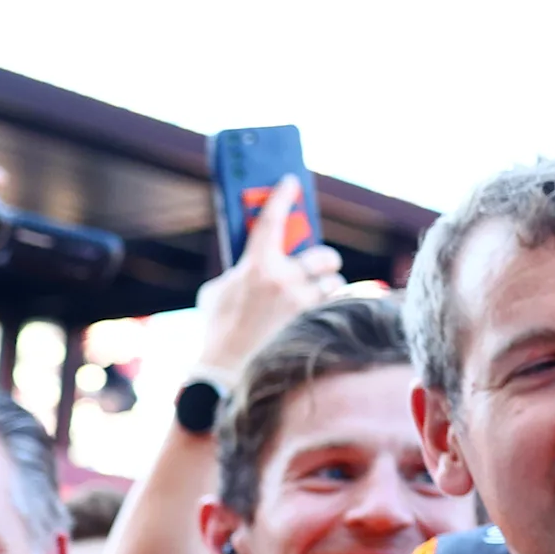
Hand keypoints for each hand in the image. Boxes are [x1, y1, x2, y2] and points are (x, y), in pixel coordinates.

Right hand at [188, 175, 343, 380]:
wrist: (227, 372)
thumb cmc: (219, 329)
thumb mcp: (218, 291)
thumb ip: (241, 271)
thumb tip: (258, 259)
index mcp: (256, 266)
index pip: (271, 221)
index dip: (281, 197)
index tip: (290, 181)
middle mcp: (284, 280)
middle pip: (323, 255)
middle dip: (322, 260)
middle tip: (315, 265)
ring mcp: (303, 303)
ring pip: (334, 283)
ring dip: (326, 287)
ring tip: (311, 297)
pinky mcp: (315, 324)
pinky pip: (335, 306)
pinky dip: (329, 308)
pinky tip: (319, 314)